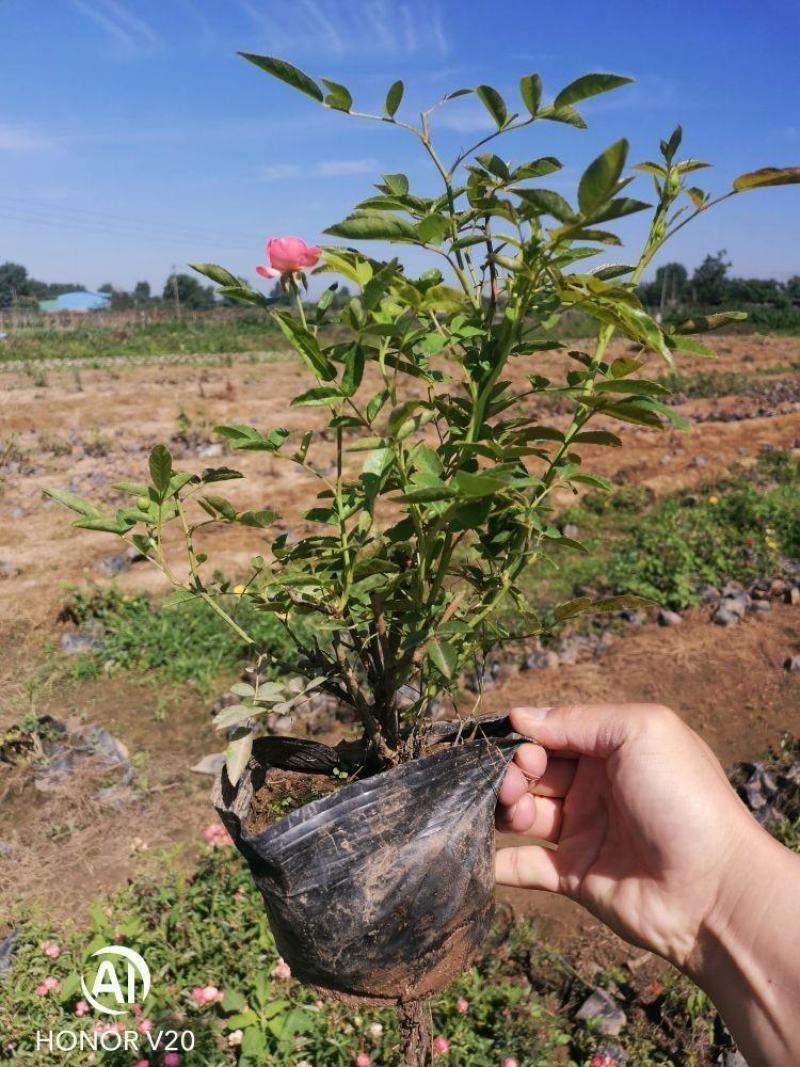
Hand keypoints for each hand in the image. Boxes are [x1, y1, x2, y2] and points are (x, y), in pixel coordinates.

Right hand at [495, 703, 765, 967]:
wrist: (714, 889)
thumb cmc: (684, 798)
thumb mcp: (639, 733)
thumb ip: (578, 720)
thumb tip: (519, 716)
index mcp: (611, 749)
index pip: (552, 734)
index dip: (527, 737)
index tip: (520, 748)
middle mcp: (593, 788)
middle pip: (531, 771)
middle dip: (511, 771)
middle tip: (513, 782)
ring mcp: (582, 832)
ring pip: (522, 812)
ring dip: (505, 807)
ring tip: (514, 811)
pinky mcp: (572, 876)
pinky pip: (523, 865)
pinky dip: (497, 860)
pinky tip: (481, 852)